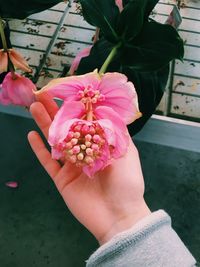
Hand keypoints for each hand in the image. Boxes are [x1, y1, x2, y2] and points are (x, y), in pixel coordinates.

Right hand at [28, 94, 150, 244]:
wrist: (119, 215)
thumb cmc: (127, 182)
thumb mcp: (126, 151)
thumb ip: (114, 131)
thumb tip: (104, 111)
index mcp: (101, 145)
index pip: (85, 122)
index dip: (76, 108)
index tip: (66, 93)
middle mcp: (86, 152)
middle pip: (68, 128)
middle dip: (56, 112)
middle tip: (43, 95)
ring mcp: (73, 166)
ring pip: (56, 141)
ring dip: (45, 124)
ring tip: (34, 107)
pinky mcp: (62, 179)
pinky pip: (48, 162)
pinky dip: (39, 149)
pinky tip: (32, 135)